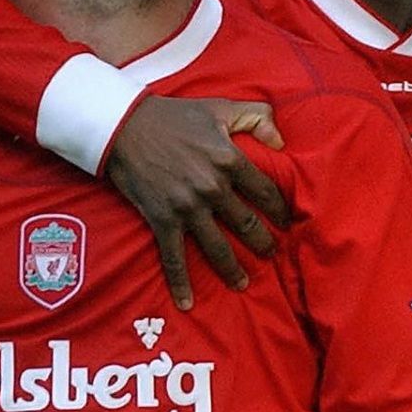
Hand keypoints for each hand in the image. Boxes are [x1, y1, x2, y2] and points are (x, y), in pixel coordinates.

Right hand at [103, 95, 290, 309]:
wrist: (124, 126)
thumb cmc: (174, 116)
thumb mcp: (220, 108)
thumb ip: (256, 118)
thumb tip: (282, 142)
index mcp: (230, 160)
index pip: (266, 192)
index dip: (280, 210)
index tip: (288, 222)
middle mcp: (212, 188)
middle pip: (246, 224)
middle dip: (263, 243)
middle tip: (272, 255)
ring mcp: (187, 207)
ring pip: (217, 247)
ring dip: (232, 269)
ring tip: (243, 283)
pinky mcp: (162, 220)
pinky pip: (174, 258)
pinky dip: (180, 283)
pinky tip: (187, 303)